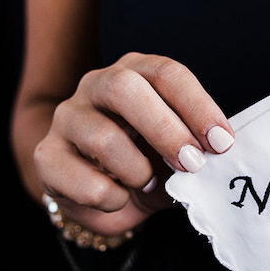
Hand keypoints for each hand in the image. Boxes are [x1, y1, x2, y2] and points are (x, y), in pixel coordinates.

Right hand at [32, 52, 234, 235]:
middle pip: (124, 88)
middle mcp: (95, 86)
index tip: (222, 142)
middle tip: (192, 164)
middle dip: (165, 129)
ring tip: (148, 183)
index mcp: (135, 73)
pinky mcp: (47, 156)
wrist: (100, 192)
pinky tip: (119, 198)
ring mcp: (67, 118)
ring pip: (103, 138)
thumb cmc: (147, 160)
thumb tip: (221, 150)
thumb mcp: (177, 147)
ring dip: (138, 170)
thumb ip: (196, 142)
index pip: (166, 73)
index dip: (198, 107)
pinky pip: (83, 180)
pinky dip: (112, 198)